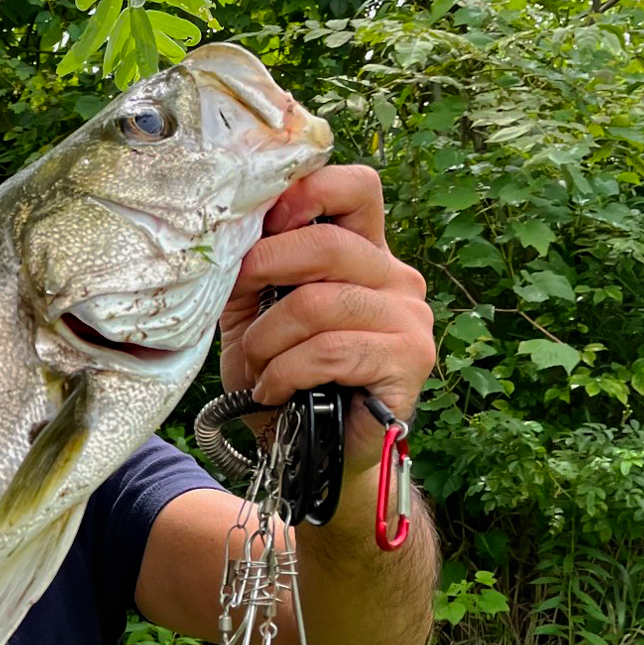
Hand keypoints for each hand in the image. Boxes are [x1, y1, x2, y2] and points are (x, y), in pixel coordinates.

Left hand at [218, 164, 435, 473]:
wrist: (313, 456)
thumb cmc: (283, 380)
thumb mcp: (253, 316)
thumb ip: (251, 270)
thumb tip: (234, 232)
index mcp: (363, 253)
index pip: (356, 187)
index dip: (307, 192)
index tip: (263, 223)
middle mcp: (396, 277)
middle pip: (328, 242)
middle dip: (264, 272)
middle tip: (240, 313)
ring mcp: (409, 318)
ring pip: (320, 303)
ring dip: (268, 339)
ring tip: (256, 366)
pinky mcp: (409, 360)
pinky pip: (330, 350)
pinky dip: (286, 372)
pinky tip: (274, 390)